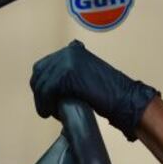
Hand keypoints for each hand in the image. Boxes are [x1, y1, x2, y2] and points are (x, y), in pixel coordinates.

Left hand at [30, 40, 158, 140]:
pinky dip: (46, 105)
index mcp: (72, 50)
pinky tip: (54, 113)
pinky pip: (46, 93)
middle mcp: (67, 53)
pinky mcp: (66, 76)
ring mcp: (66, 63)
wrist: (122, 97)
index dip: (42, 84)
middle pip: (39, 74)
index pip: (43, 66)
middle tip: (48, 107)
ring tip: (52, 112)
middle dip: (40, 93)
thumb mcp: (86, 72)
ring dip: (43, 101)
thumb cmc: (108, 90)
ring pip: (41, 85)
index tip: (46, 97)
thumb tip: (51, 81)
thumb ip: (70, 70)